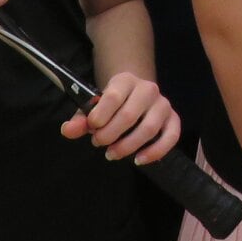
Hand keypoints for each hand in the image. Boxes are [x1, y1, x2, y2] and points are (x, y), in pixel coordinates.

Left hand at [61, 71, 179, 163]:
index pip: (114, 97)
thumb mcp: (93, 108)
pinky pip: (171, 136)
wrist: (134, 95)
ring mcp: (163, 104)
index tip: (91, 128)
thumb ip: (80, 119)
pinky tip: (139, 160)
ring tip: (112, 154)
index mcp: (125, 81)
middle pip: (130, 115)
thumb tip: (68, 130)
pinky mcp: (173, 119)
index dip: (100, 116)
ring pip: (149, 128)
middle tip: (98, 143)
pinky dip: (156, 151)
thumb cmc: (111, 105)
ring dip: (128, 145)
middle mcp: (147, 89)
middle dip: (110, 134)